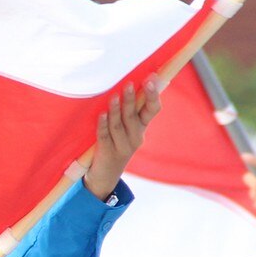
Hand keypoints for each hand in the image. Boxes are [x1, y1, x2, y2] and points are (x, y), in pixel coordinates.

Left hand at [82, 81, 161, 199]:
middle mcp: (136, 137)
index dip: (153, 95)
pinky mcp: (108, 153)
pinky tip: (101, 115)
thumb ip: (130, 110)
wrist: (105, 176)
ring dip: (116, 110)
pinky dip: (103, 125)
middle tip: (128, 84)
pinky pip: (105, 136)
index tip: (150, 80)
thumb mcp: (127, 129)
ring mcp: (122, 147)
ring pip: (119, 125)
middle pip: (134, 115)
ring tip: (113, 96)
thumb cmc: (116, 145)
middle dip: (131, 99)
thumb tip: (131, 83)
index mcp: (142, 128)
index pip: (153, 110)